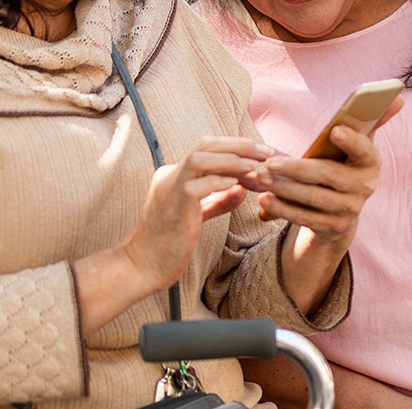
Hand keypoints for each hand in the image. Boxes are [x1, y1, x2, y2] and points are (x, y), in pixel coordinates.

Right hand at [121, 137, 274, 291]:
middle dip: (239, 145)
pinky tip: (237, 185)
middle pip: (205, 145)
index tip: (262, 153)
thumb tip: (241, 189)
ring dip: (232, 159)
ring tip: (256, 166)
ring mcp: (170, 187)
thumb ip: (217, 200)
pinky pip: (196, 185)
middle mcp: (170, 174)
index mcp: (175, 175)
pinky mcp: (173, 204)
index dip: (236, 147)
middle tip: (267, 151)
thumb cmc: (169, 243)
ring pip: (200, 158)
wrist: (144, 265)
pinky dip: (219, 181)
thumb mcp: (197, 215)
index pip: (208, 149)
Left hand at [247, 96, 402, 243]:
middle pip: (329, 176)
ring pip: (313, 198)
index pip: (364, 150)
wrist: (342, 207)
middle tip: (270, 162)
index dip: (351, 140)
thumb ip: (372, 119)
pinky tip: (264, 199)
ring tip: (260, 177)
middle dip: (297, 168)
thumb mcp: (358, 143)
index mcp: (371, 162)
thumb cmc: (344, 163)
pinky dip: (282, 209)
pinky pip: (304, 218)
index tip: (334, 130)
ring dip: (284, 189)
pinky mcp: (333, 227)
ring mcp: (349, 209)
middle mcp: (364, 187)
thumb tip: (399, 94)